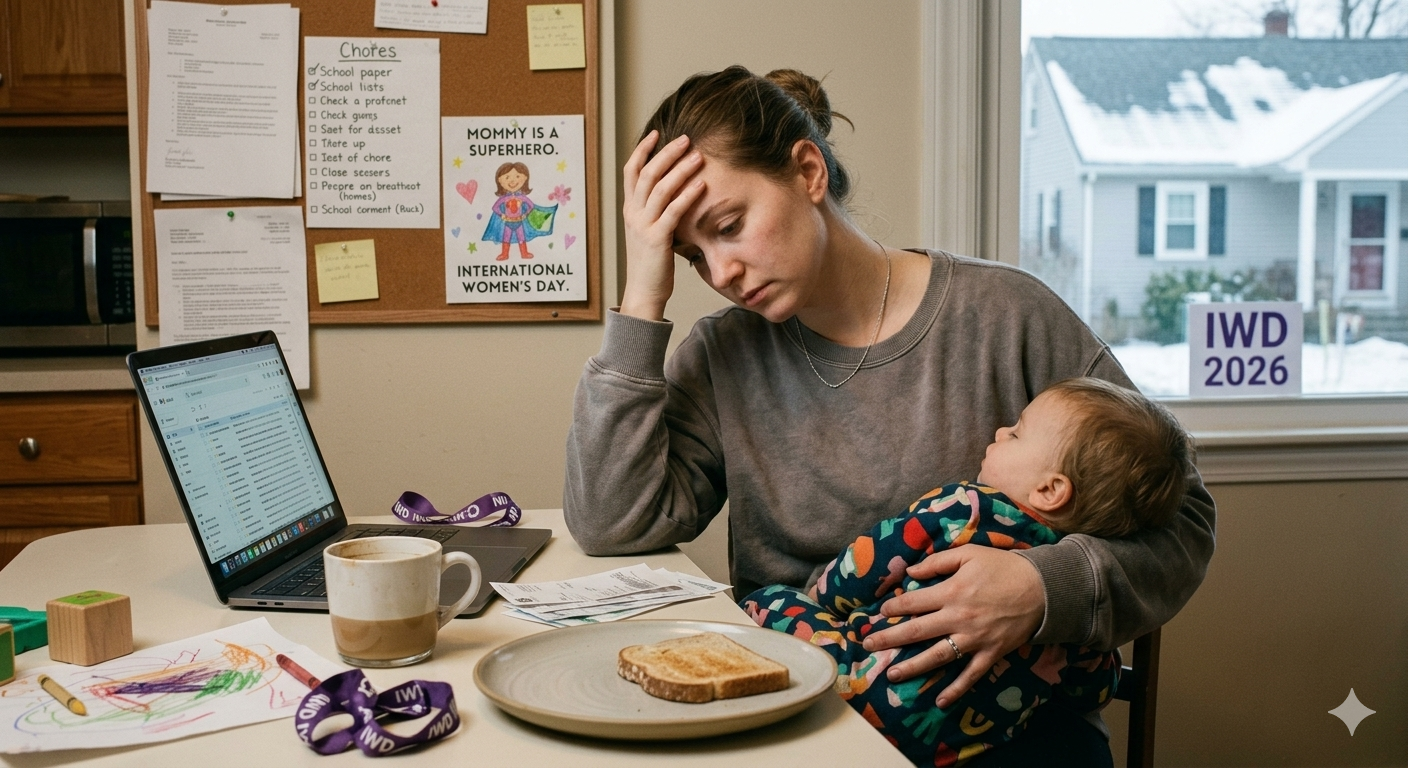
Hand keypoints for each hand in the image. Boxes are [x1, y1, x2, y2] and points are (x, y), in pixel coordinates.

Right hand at [618, 131, 706, 320]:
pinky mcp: (657, 239)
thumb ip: (655, 211)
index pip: (630, 172)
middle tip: (686, 139)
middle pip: (646, 174)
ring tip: (698, 156)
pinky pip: (673, 212)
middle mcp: (633, 214)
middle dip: (666, 153)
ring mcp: (643, 226)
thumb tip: (672, 191)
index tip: (656, 134)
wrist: (644, 292)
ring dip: (680, 170)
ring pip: (659, 189)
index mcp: (630, 210)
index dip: (642, 150)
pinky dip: (687, 196)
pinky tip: (701, 185)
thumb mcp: (648, 231)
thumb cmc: (651, 263)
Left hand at [861, 546, 1043, 707]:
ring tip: (891, 675)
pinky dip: (956, 690)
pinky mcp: (990, 653)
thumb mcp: (969, 554)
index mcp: (951, 591)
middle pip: (916, 631)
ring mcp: (974, 639)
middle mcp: (958, 618)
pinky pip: (970, 675)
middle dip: (889, 639)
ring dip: (913, 667)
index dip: (894, 608)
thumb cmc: (1003, 567)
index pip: (913, 602)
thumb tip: (910, 571)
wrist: (1042, 588)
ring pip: (937, 657)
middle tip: (868, 646)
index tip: (882, 612)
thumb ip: (938, 562)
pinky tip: (940, 701)